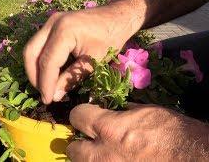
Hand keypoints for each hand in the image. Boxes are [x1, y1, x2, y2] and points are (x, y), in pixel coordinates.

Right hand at [23, 6, 140, 103]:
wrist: (116, 17)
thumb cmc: (111, 38)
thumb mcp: (93, 61)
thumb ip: (71, 78)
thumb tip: (54, 96)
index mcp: (64, 31)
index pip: (47, 62)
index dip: (45, 84)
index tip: (48, 100)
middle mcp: (52, 24)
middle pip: (30, 53)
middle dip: (34, 76)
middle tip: (44, 93)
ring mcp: (50, 22)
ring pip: (31, 48)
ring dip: (34, 69)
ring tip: (44, 86)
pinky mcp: (51, 25)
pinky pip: (38, 44)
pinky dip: (39, 60)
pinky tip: (48, 74)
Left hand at [67, 103, 208, 160]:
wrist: (194, 158)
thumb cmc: (174, 133)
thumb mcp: (148, 112)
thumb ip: (124, 112)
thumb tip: (114, 110)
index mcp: (109, 128)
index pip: (77, 115)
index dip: (82, 114)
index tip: (87, 116)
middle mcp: (103, 153)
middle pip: (72, 149)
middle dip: (80, 144)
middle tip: (91, 142)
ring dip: (90, 159)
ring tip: (105, 154)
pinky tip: (118, 161)